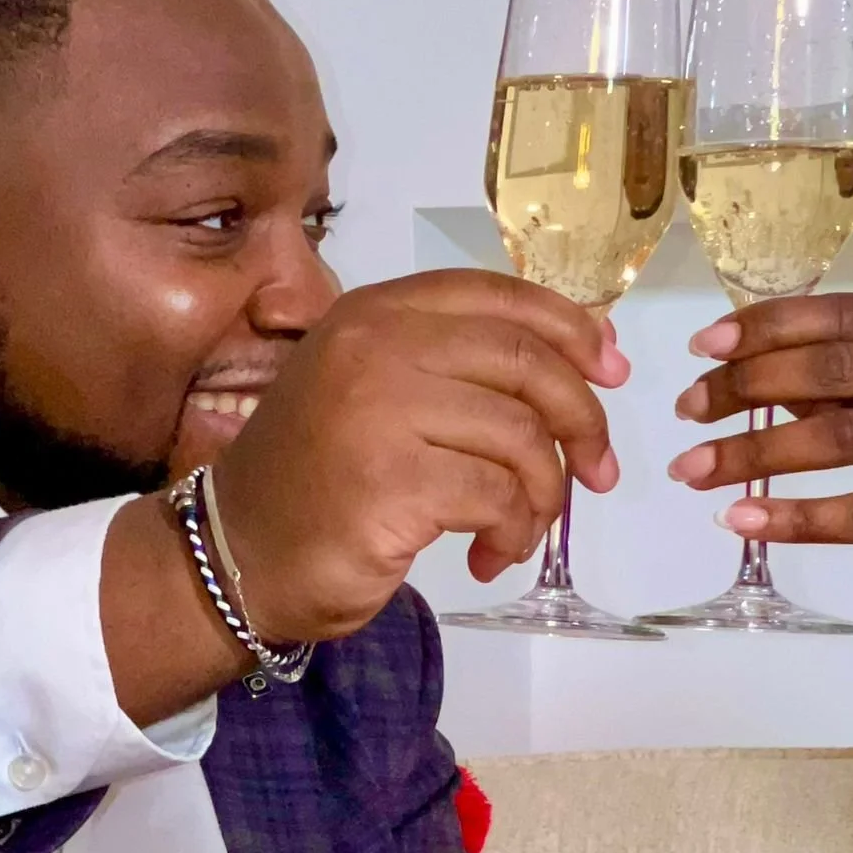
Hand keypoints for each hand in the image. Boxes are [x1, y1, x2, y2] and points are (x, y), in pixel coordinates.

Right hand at [212, 269, 626, 643]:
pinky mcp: (392, 480)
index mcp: (378, 312)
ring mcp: (379, 410)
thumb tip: (592, 352)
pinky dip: (513, 533)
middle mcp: (375, 346)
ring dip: (543, 497)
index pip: (499, 296)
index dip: (573, 329)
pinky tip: (489, 555)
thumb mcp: (384, 392)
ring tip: (519, 532)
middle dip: (582, 422)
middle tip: (599, 474)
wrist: (240, 556)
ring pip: (521, 438)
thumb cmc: (323, 479)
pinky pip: (499, 497)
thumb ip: (465, 366)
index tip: (613, 372)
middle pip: (526, 364)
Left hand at [667, 293, 852, 619]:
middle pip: (836, 369)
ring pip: (838, 438)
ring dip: (752, 453)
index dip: (769, 325)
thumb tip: (743, 365)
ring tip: (695, 469)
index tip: (704, 346)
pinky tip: (741, 517)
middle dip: (747, 386)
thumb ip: (849, 380)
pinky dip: (793, 515)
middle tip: (689, 409)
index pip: (847, 315)